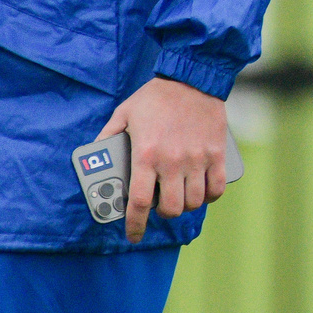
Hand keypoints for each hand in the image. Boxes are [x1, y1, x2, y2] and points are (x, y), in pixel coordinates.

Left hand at [98, 76, 231, 242]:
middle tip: (159, 205)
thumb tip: (95, 158)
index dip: (135, 225)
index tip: (133, 235)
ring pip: (194, 202)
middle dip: (163, 213)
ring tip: (180, 196)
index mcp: (146, 155)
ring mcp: (197, 158)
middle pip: (170, 208)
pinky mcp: (217, 153)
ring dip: (185, 205)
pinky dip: (209, 196)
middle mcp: (172, 161)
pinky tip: (202, 191)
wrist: (193, 77)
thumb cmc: (156, 96)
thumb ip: (108, 137)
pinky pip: (216, 188)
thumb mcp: (124, 113)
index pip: (139, 203)